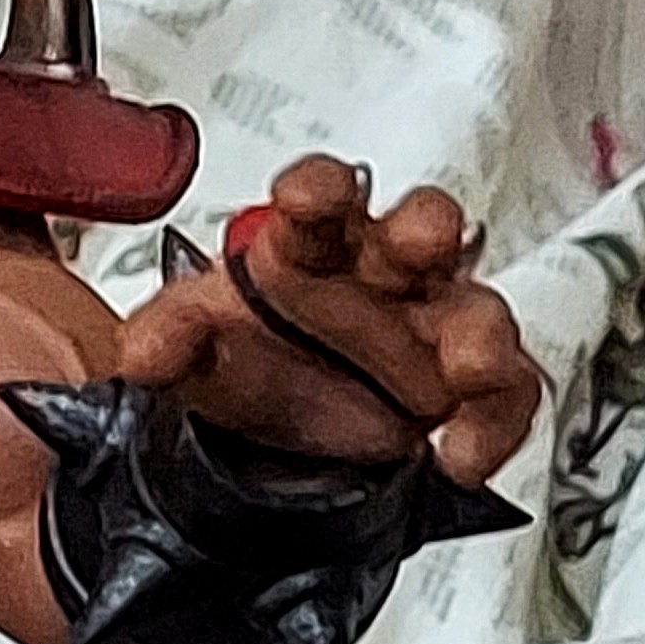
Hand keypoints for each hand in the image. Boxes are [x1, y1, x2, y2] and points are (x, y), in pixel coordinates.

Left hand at [118, 154, 541, 486]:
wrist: (270, 448)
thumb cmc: (244, 358)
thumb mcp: (192, 349)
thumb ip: (166, 341)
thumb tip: (141, 350)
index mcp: (310, 246)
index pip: (322, 199)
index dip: (320, 190)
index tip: (309, 196)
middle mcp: (379, 276)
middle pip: (419, 232)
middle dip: (425, 230)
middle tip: (421, 240)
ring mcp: (428, 332)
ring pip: (476, 313)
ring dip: (479, 335)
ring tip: (466, 368)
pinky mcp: (462, 393)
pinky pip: (503, 398)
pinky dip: (492, 425)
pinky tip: (461, 454)